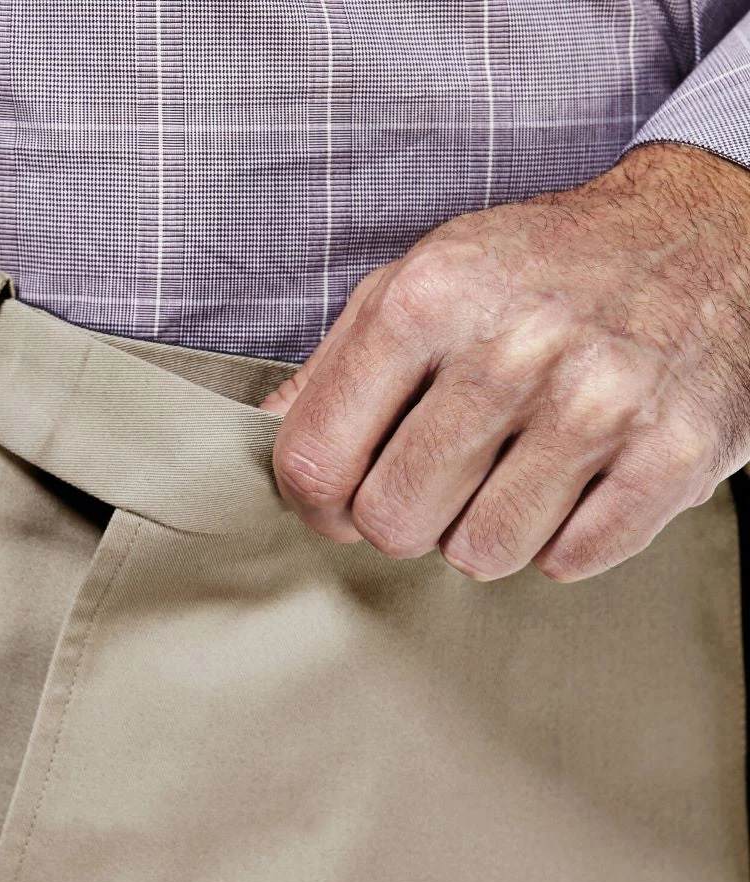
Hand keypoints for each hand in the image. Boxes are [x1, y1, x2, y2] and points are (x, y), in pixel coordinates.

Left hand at [261, 143, 749, 581]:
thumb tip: (269, 433)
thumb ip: (336, 364)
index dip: (315, 503)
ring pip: (479, 554)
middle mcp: (513, 347)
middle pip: (392, 523)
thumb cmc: (546, 267)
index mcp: (428, 300)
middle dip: (405, 516)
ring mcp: (599, 402)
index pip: (316, 461)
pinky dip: (563, 537)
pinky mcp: (674, 453)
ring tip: (513, 470)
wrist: (710, 229)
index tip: (336, 500)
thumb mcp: (423, 279)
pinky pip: (569, 561)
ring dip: (484, 529)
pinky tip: (575, 479)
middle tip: (440, 477)